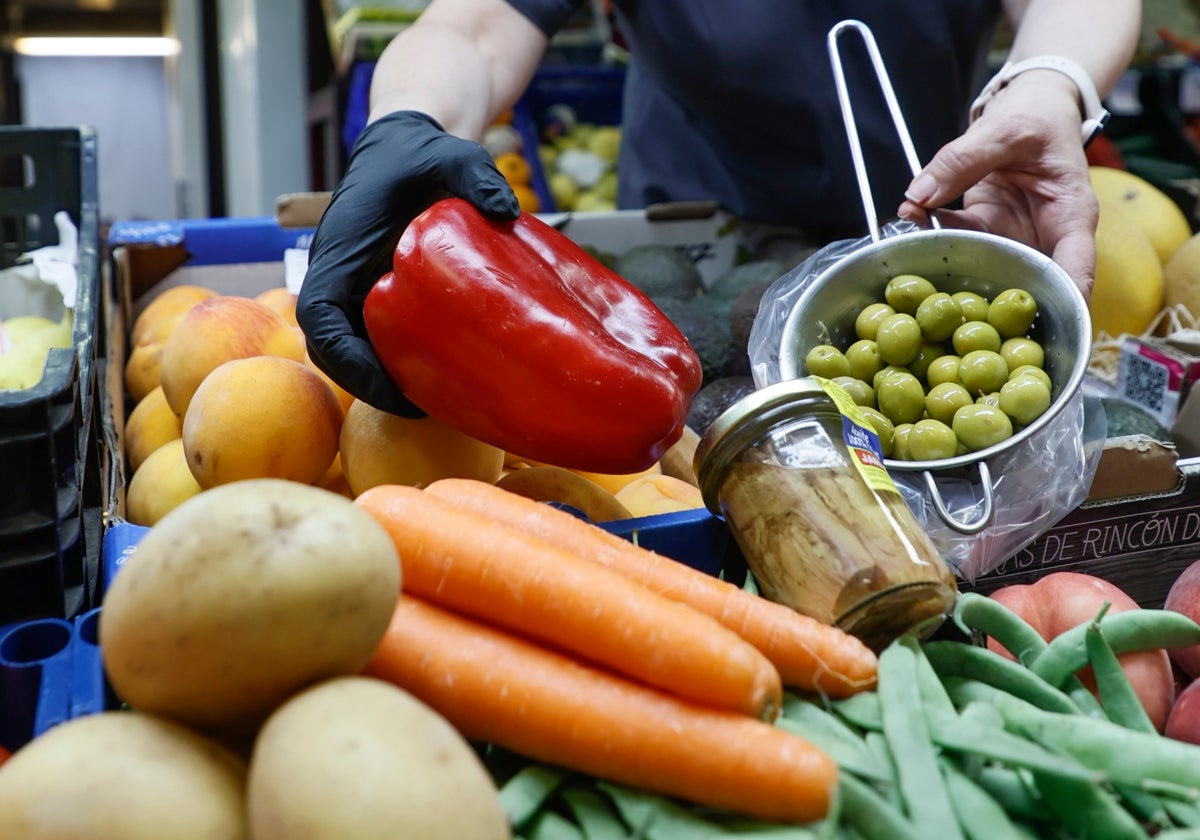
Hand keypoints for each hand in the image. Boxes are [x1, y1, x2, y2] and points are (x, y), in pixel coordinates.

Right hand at [297, 110, 520, 415]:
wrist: (412, 147)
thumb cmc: (423, 152)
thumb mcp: (451, 155)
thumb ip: (473, 175)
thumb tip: (504, 206)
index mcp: (340, 252)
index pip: (321, 320)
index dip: (347, 362)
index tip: (385, 387)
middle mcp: (341, 277)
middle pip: (337, 350)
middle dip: (372, 385)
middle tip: (425, 409)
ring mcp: (358, 290)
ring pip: (359, 351)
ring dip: (389, 380)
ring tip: (440, 403)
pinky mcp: (381, 297)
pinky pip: (383, 340)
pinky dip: (407, 363)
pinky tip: (450, 378)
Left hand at [897, 74, 1097, 300]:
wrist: (1028, 104)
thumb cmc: (1039, 115)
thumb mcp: (1009, 129)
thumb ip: (964, 158)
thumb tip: (920, 193)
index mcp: (1071, 217)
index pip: (1075, 269)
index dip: (1060, 303)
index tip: (1037, 330)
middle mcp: (1043, 237)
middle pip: (1024, 281)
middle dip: (986, 300)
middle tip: (945, 308)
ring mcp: (1010, 237)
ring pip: (981, 265)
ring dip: (945, 261)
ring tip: (910, 248)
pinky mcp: (982, 230)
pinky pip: (954, 239)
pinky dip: (930, 232)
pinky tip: (908, 216)